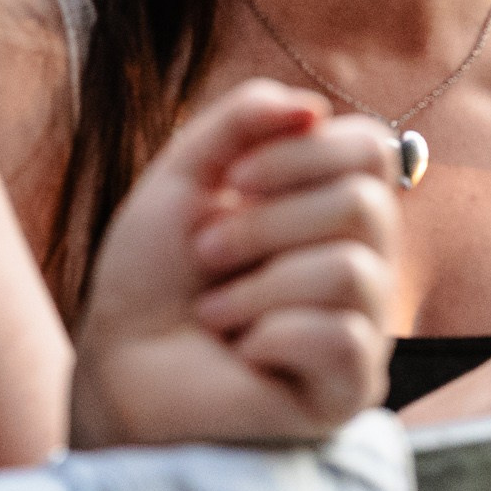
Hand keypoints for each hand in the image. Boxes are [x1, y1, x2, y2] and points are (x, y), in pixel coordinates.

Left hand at [72, 82, 401, 447]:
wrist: (116, 372)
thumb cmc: (153, 281)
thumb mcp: (184, 179)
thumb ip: (240, 122)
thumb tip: (312, 107)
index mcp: (334, 206)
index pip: (373, 148)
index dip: (302, 154)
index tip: (234, 181)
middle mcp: (365, 257)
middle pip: (363, 204)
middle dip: (264, 226)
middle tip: (206, 255)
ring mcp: (365, 322)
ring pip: (350, 271)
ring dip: (256, 289)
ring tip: (215, 314)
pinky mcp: (352, 384)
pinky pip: (341, 337)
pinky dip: (272, 338)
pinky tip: (247, 354)